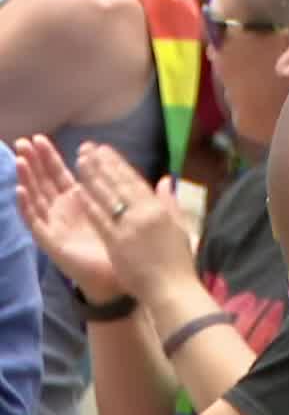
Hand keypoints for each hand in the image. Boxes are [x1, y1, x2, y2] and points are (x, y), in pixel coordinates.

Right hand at [13, 135, 119, 298]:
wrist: (119, 277)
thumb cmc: (121, 245)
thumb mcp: (126, 211)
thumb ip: (126, 189)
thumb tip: (143, 169)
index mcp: (80, 201)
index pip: (60, 174)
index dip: (50, 157)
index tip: (40, 137)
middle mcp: (63, 211)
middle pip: (44, 181)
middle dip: (34, 162)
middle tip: (24, 141)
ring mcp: (55, 225)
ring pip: (36, 197)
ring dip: (27, 178)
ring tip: (20, 159)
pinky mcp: (52, 241)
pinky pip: (35, 222)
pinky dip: (27, 206)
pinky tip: (21, 190)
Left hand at [73, 142, 197, 301]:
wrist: (173, 289)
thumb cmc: (178, 262)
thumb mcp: (180, 227)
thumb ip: (170, 202)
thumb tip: (165, 180)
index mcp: (159, 209)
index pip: (134, 180)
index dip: (118, 164)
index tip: (105, 150)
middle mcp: (144, 214)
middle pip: (118, 184)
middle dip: (101, 165)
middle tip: (86, 148)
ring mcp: (129, 227)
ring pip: (107, 197)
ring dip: (92, 178)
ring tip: (78, 162)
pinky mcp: (117, 243)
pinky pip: (100, 220)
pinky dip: (89, 204)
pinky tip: (77, 191)